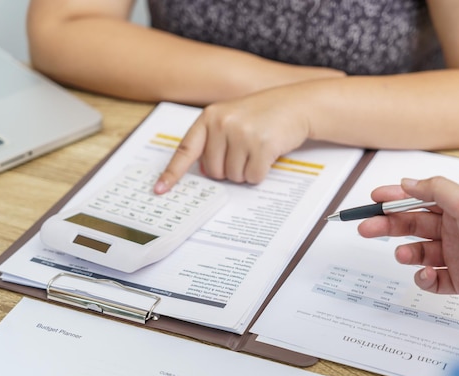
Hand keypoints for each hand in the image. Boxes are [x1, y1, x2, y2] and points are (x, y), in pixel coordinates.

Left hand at [154, 87, 310, 192]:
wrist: (297, 104)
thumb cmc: (265, 113)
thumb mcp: (233, 116)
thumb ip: (214, 138)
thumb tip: (205, 171)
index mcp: (210, 117)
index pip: (186, 150)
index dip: (173, 173)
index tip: (161, 189)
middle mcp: (223, 124)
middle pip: (214, 171)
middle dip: (229, 170)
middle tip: (244, 154)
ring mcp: (242, 134)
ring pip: (234, 177)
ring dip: (247, 172)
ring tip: (258, 150)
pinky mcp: (261, 146)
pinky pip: (253, 177)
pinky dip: (261, 173)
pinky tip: (268, 155)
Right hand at [357, 176, 458, 307]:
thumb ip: (436, 190)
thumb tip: (407, 182)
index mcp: (458, 207)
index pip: (418, 199)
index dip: (394, 198)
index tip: (373, 199)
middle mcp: (456, 229)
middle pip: (412, 225)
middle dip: (388, 225)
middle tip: (367, 228)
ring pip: (420, 253)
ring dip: (407, 253)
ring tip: (403, 255)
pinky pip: (435, 280)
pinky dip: (426, 279)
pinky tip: (428, 275)